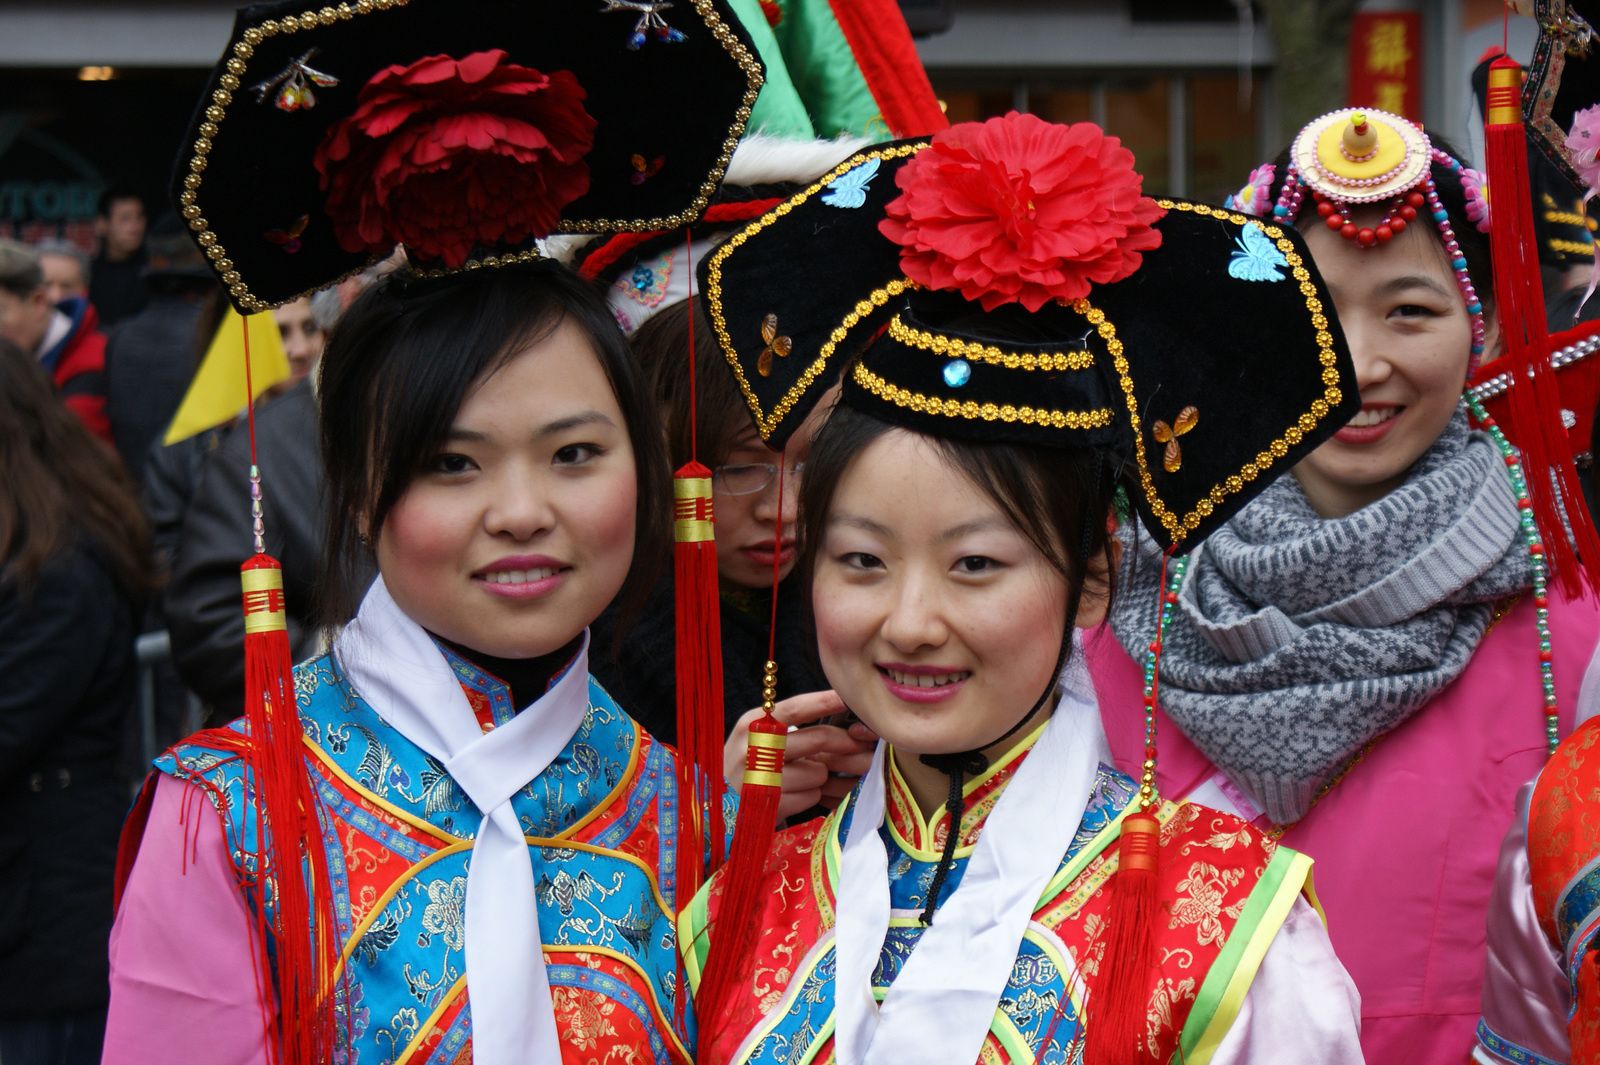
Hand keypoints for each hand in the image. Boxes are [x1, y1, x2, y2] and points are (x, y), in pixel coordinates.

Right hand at [723, 690, 877, 820]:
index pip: (795, 708)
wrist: (718, 807)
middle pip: (818, 739)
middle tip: (865, 745)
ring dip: (819, 778)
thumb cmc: (748, 768)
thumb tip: (848, 731)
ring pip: (818, 772)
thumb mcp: (759, 741)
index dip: (825, 701)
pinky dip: (809, 797)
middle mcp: (755, 748)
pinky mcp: (769, 806)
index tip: (848, 697)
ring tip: (802, 779)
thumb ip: (795, 732)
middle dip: (847, 743)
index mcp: (753, 724)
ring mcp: (761, 778)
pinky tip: (793, 796)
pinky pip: (810, 797)